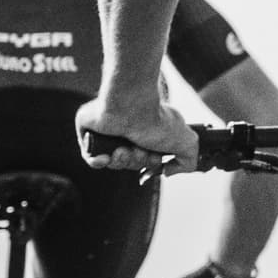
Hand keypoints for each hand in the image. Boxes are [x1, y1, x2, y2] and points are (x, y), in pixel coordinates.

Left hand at [77, 89, 191, 171]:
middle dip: (136, 161)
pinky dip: (98, 162)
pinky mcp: (90, 131)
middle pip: (130, 162)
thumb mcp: (187, 143)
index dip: (150, 164)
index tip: (155, 160)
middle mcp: (129, 130)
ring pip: (112, 161)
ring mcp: (109, 130)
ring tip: (123, 148)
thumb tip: (166, 172)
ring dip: (120, 161)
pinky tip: (106, 156)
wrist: (131, 105)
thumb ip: (188, 162)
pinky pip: (91, 156)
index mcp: (148, 131)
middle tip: (139, 149)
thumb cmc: (156, 120)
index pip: (146, 158)